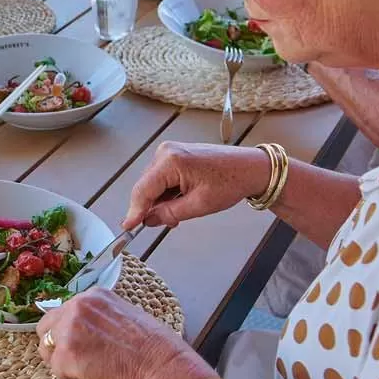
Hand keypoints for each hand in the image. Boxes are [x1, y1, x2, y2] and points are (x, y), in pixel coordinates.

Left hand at [36, 287, 197, 378]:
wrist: (162, 369)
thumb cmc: (155, 349)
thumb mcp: (126, 316)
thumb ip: (100, 318)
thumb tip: (85, 330)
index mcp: (94, 296)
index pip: (64, 311)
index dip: (70, 331)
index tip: (82, 343)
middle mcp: (78, 306)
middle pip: (46, 326)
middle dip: (57, 344)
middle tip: (76, 360)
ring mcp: (70, 329)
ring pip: (46, 348)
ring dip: (60, 361)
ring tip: (84, 370)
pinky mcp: (67, 354)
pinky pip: (55, 369)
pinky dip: (69, 377)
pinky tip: (90, 377)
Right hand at [121, 142, 271, 230]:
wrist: (250, 168)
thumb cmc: (231, 182)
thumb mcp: (199, 205)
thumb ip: (169, 213)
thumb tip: (148, 220)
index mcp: (170, 161)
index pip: (143, 190)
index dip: (134, 211)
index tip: (127, 227)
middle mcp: (165, 152)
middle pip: (145, 186)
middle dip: (150, 207)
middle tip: (161, 224)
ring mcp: (170, 151)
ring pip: (153, 183)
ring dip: (160, 201)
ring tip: (176, 215)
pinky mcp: (175, 154)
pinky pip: (161, 177)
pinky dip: (166, 193)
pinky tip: (179, 202)